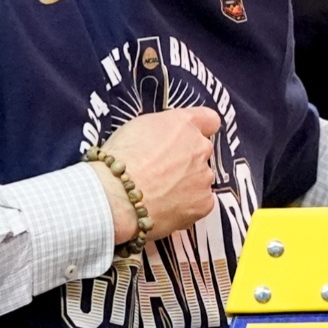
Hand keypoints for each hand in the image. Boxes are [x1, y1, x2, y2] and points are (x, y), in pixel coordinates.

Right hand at [97, 108, 223, 243]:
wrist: (118, 194)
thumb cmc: (121, 158)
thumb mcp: (139, 126)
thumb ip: (163, 129)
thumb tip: (167, 139)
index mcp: (185, 124)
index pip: (209, 120)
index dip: (200, 129)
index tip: (188, 138)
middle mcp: (201, 147)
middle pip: (201, 152)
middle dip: (186, 160)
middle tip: (161, 171)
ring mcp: (205, 176)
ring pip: (200, 179)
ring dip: (186, 184)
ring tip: (158, 193)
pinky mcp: (204, 202)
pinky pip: (200, 202)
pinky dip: (187, 206)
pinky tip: (166, 207)